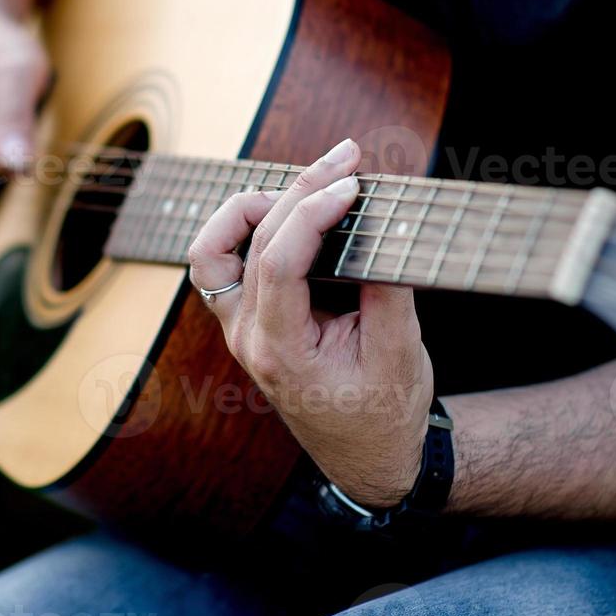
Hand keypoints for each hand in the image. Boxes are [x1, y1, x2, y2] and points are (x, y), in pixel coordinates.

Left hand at [187, 139, 432, 508]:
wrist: (370, 456)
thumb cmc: (387, 412)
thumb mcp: (400, 353)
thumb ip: (387, 289)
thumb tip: (382, 222)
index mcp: (279, 352)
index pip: (277, 263)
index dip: (313, 212)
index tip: (353, 184)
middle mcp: (246, 338)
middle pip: (253, 243)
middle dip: (300, 191)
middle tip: (348, 159)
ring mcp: (238, 329)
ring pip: (215, 249)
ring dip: (254, 206)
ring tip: (309, 183)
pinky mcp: (245, 319)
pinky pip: (223, 262)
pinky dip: (249, 227)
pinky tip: (289, 207)